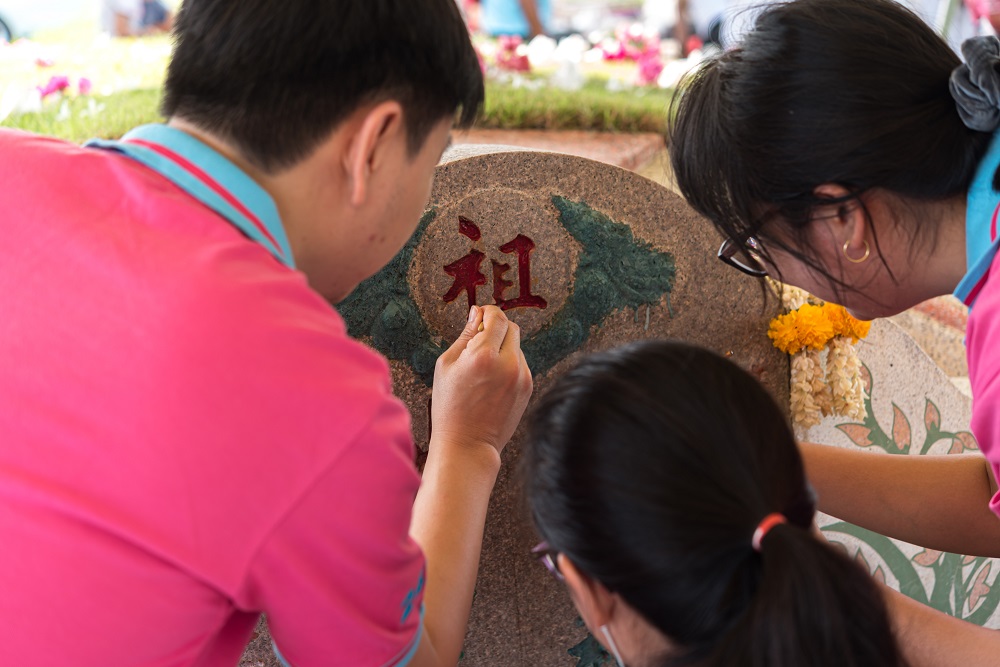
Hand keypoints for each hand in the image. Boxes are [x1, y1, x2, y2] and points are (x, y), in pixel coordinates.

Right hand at [431, 305, 532, 455]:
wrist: (468, 443)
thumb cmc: (450, 406)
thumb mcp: (447, 365)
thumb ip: (465, 335)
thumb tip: (477, 312)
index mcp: (483, 356)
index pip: (497, 317)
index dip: (488, 312)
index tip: (480, 315)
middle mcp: (507, 364)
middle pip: (511, 328)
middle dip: (496, 328)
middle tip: (480, 340)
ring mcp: (521, 377)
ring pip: (517, 346)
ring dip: (503, 347)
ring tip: (483, 368)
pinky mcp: (528, 388)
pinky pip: (520, 364)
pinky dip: (508, 364)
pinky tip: (492, 381)